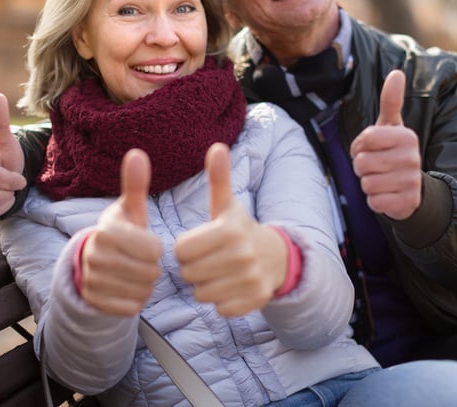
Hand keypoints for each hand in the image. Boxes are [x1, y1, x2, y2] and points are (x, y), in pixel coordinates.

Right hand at [80, 149, 161, 316]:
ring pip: (143, 291)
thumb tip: (137, 153)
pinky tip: (128, 286)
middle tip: (141, 259)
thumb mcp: (129, 209)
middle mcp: (94, 256)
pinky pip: (133, 307)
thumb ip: (135, 185)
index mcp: (106, 231)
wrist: (93, 261)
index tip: (146, 242)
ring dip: (146, 283)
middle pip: (150, 272)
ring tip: (134, 271)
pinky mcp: (95, 301)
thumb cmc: (122, 231)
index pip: (153, 249)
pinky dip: (136, 299)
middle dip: (152, 267)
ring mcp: (92, 281)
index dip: (156, 248)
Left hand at [175, 143, 287, 316]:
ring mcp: (250, 279)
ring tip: (217, 273)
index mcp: (229, 231)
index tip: (198, 244)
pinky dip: (221, 301)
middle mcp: (242, 255)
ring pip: (201, 294)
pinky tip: (230, 286)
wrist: (276, 256)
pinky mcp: (255, 301)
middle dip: (193, 268)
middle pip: (189, 274)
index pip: (181, 250)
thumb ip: (218, 178)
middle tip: (207, 260)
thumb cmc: (240, 229)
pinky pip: (220, 309)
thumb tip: (217, 146)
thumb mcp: (227, 205)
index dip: (185, 248)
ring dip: (205, 286)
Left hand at [350, 70, 421, 220]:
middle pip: (362, 163)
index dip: (359, 147)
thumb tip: (397, 73)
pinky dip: (375, 201)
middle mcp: (412, 158)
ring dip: (368, 184)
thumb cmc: (393, 152)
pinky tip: (387, 195)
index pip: (363, 140)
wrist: (412, 188)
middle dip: (362, 167)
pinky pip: (374, 202)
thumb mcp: (391, 127)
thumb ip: (391, 101)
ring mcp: (411, 181)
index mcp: (406, 136)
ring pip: (366, 183)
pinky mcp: (407, 203)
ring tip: (381, 179)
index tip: (369, 148)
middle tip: (375, 166)